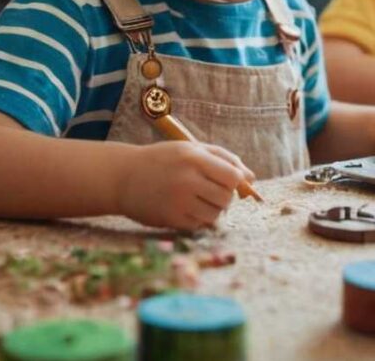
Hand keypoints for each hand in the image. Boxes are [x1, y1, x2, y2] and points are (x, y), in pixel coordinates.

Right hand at [117, 141, 254, 230]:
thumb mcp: (190, 149)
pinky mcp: (171, 219)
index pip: (232, 176)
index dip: (234, 181)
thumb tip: (251, 178)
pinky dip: (198, 219)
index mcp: (193, 158)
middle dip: (224, 196)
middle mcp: (186, 180)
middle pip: (226, 197)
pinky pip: (199, 224)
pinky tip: (185, 208)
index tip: (224, 180)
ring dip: (213, 209)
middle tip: (210, 191)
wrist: (123, 177)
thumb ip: (223, 158)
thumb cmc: (163, 160)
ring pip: (216, 214)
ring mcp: (178, 201)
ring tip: (198, 199)